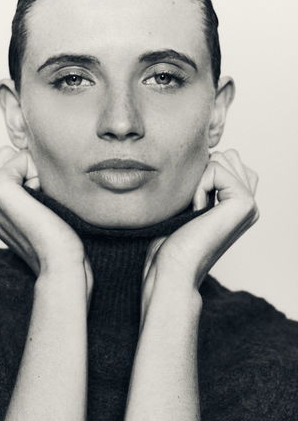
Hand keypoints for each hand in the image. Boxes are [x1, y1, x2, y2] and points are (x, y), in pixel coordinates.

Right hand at [0, 146, 92, 293]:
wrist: (60, 261)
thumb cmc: (56, 239)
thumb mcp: (33, 207)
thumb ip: (20, 186)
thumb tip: (26, 157)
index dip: (20, 171)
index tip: (34, 202)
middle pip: (2, 154)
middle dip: (26, 168)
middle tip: (39, 200)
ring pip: (9, 153)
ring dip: (32, 170)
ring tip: (39, 201)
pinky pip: (19, 157)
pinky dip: (36, 172)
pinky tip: (41, 198)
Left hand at [142, 149, 258, 304]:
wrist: (171, 269)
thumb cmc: (170, 242)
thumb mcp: (187, 202)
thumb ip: (205, 179)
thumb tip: (206, 151)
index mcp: (238, 204)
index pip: (227, 159)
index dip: (202, 173)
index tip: (190, 205)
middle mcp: (249, 204)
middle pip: (228, 155)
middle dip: (202, 172)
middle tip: (192, 207)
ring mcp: (250, 204)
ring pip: (223, 158)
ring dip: (199, 179)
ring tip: (194, 209)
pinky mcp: (244, 203)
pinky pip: (216, 169)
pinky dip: (198, 186)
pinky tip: (196, 211)